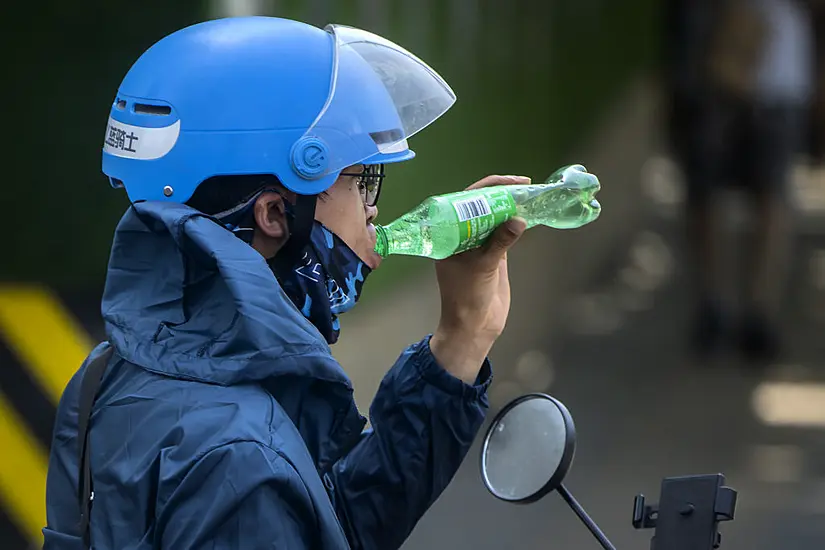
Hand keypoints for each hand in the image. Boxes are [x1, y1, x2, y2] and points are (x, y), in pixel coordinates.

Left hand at [430, 175, 529, 382]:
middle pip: (482, 205)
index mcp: (448, 233)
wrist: (473, 327)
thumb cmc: (467, 297)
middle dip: (502, 194)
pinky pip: (504, 233)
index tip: (512, 183)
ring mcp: (478, 244)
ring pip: (495, 217)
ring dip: (512, 207)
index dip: (489, 187)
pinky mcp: (493, 255)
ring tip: (532, 195)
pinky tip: (531, 214)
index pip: (466, 200)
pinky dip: (516, 224)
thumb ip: (500, 243)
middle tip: (525, 185)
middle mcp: (461, 234)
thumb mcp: (482, 267)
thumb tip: (519, 220)